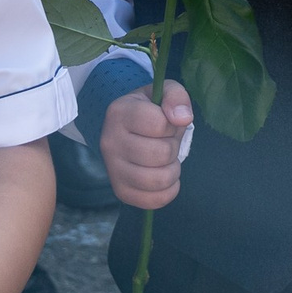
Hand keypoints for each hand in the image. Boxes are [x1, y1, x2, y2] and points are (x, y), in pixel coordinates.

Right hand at [102, 80, 192, 208]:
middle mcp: (109, 142)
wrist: (129, 129)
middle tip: (166, 141)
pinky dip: (169, 191)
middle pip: (160, 154)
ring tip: (167, 159)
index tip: (166, 121)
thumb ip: (177, 97)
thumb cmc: (151, 109)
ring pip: (157, 180)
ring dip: (172, 170)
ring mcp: (112, 169)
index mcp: (119, 112)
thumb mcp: (165, 91)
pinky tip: (166, 176)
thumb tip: (182, 118)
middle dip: (173, 147)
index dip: (172, 124)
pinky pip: (153, 201)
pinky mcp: (120, 191)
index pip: (158, 124)